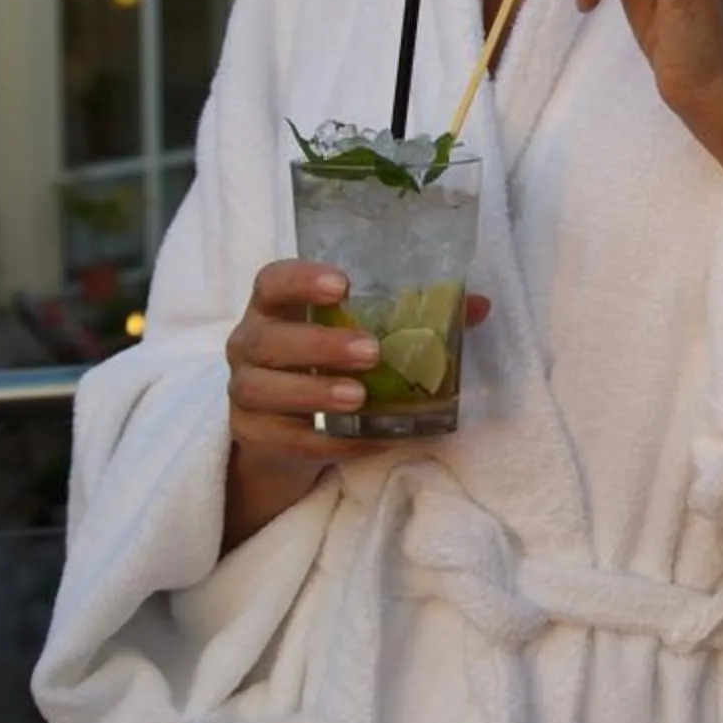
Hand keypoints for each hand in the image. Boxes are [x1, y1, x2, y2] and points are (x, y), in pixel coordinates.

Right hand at [223, 259, 492, 473]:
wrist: (287, 428)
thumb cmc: (330, 363)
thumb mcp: (362, 333)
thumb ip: (414, 316)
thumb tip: (477, 305)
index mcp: (276, 308)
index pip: (273, 281)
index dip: (301, 279)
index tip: (344, 284)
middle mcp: (249, 344)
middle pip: (267, 340)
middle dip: (319, 345)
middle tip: (371, 353)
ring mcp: (245, 392)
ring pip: (263, 390)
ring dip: (314, 393)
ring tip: (359, 398)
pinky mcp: (254, 435)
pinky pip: (287, 439)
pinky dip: (328, 443)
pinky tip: (366, 440)